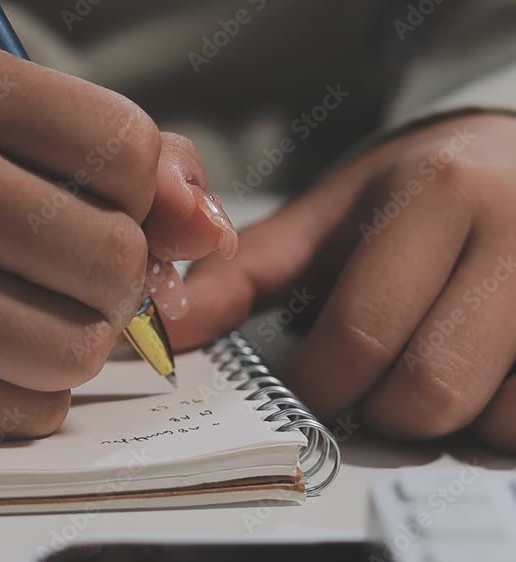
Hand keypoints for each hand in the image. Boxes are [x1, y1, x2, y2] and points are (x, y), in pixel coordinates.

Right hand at [0, 43, 236, 437]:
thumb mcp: (0, 128)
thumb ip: (126, 160)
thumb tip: (207, 230)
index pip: (126, 147)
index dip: (138, 191)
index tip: (101, 204)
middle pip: (113, 258)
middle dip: (115, 278)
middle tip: (69, 271)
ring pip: (78, 347)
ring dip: (76, 342)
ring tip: (27, 313)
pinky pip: (28, 408)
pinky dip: (31, 388)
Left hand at [172, 113, 515, 450]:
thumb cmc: (426, 189)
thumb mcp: (337, 211)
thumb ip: (251, 270)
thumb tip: (170, 324)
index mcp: (437, 195)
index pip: (359, 335)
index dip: (316, 383)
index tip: (308, 380)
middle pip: (428, 393)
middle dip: (379, 410)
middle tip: (370, 383)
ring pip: (495, 421)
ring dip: (446, 420)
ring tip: (428, 366)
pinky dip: (497, 419)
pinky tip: (479, 375)